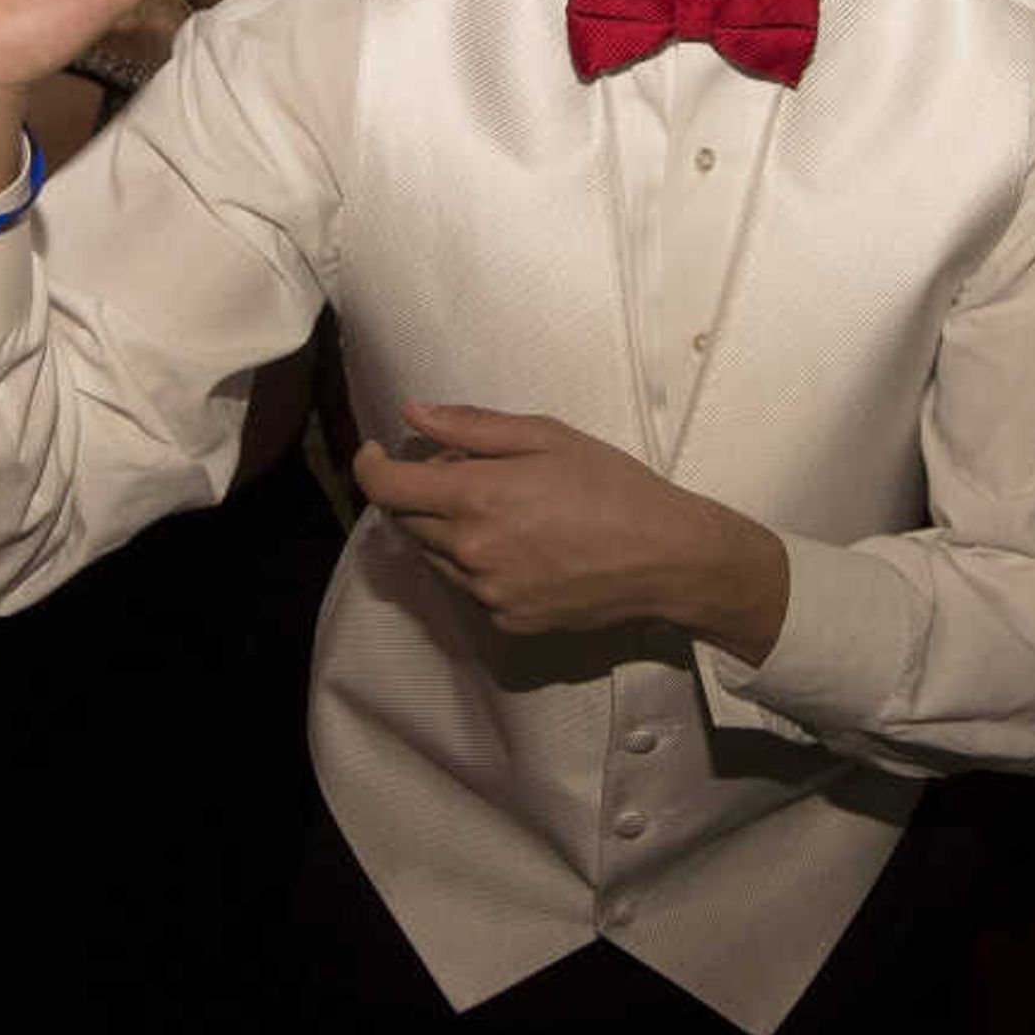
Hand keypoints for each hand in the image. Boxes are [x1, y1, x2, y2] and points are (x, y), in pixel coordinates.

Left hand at [352, 402, 787, 658]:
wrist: (666, 558)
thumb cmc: (612, 485)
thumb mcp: (546, 436)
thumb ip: (470, 427)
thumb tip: (412, 413)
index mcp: (476, 499)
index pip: (385, 489)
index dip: (368, 466)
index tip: (376, 451)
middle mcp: (471, 553)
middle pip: (406, 523)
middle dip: (417, 493)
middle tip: (462, 472)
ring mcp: (487, 593)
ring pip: (434, 557)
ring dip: (444, 530)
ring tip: (497, 509)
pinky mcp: (507, 621)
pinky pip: (467, 588)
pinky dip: (474, 563)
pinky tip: (519, 546)